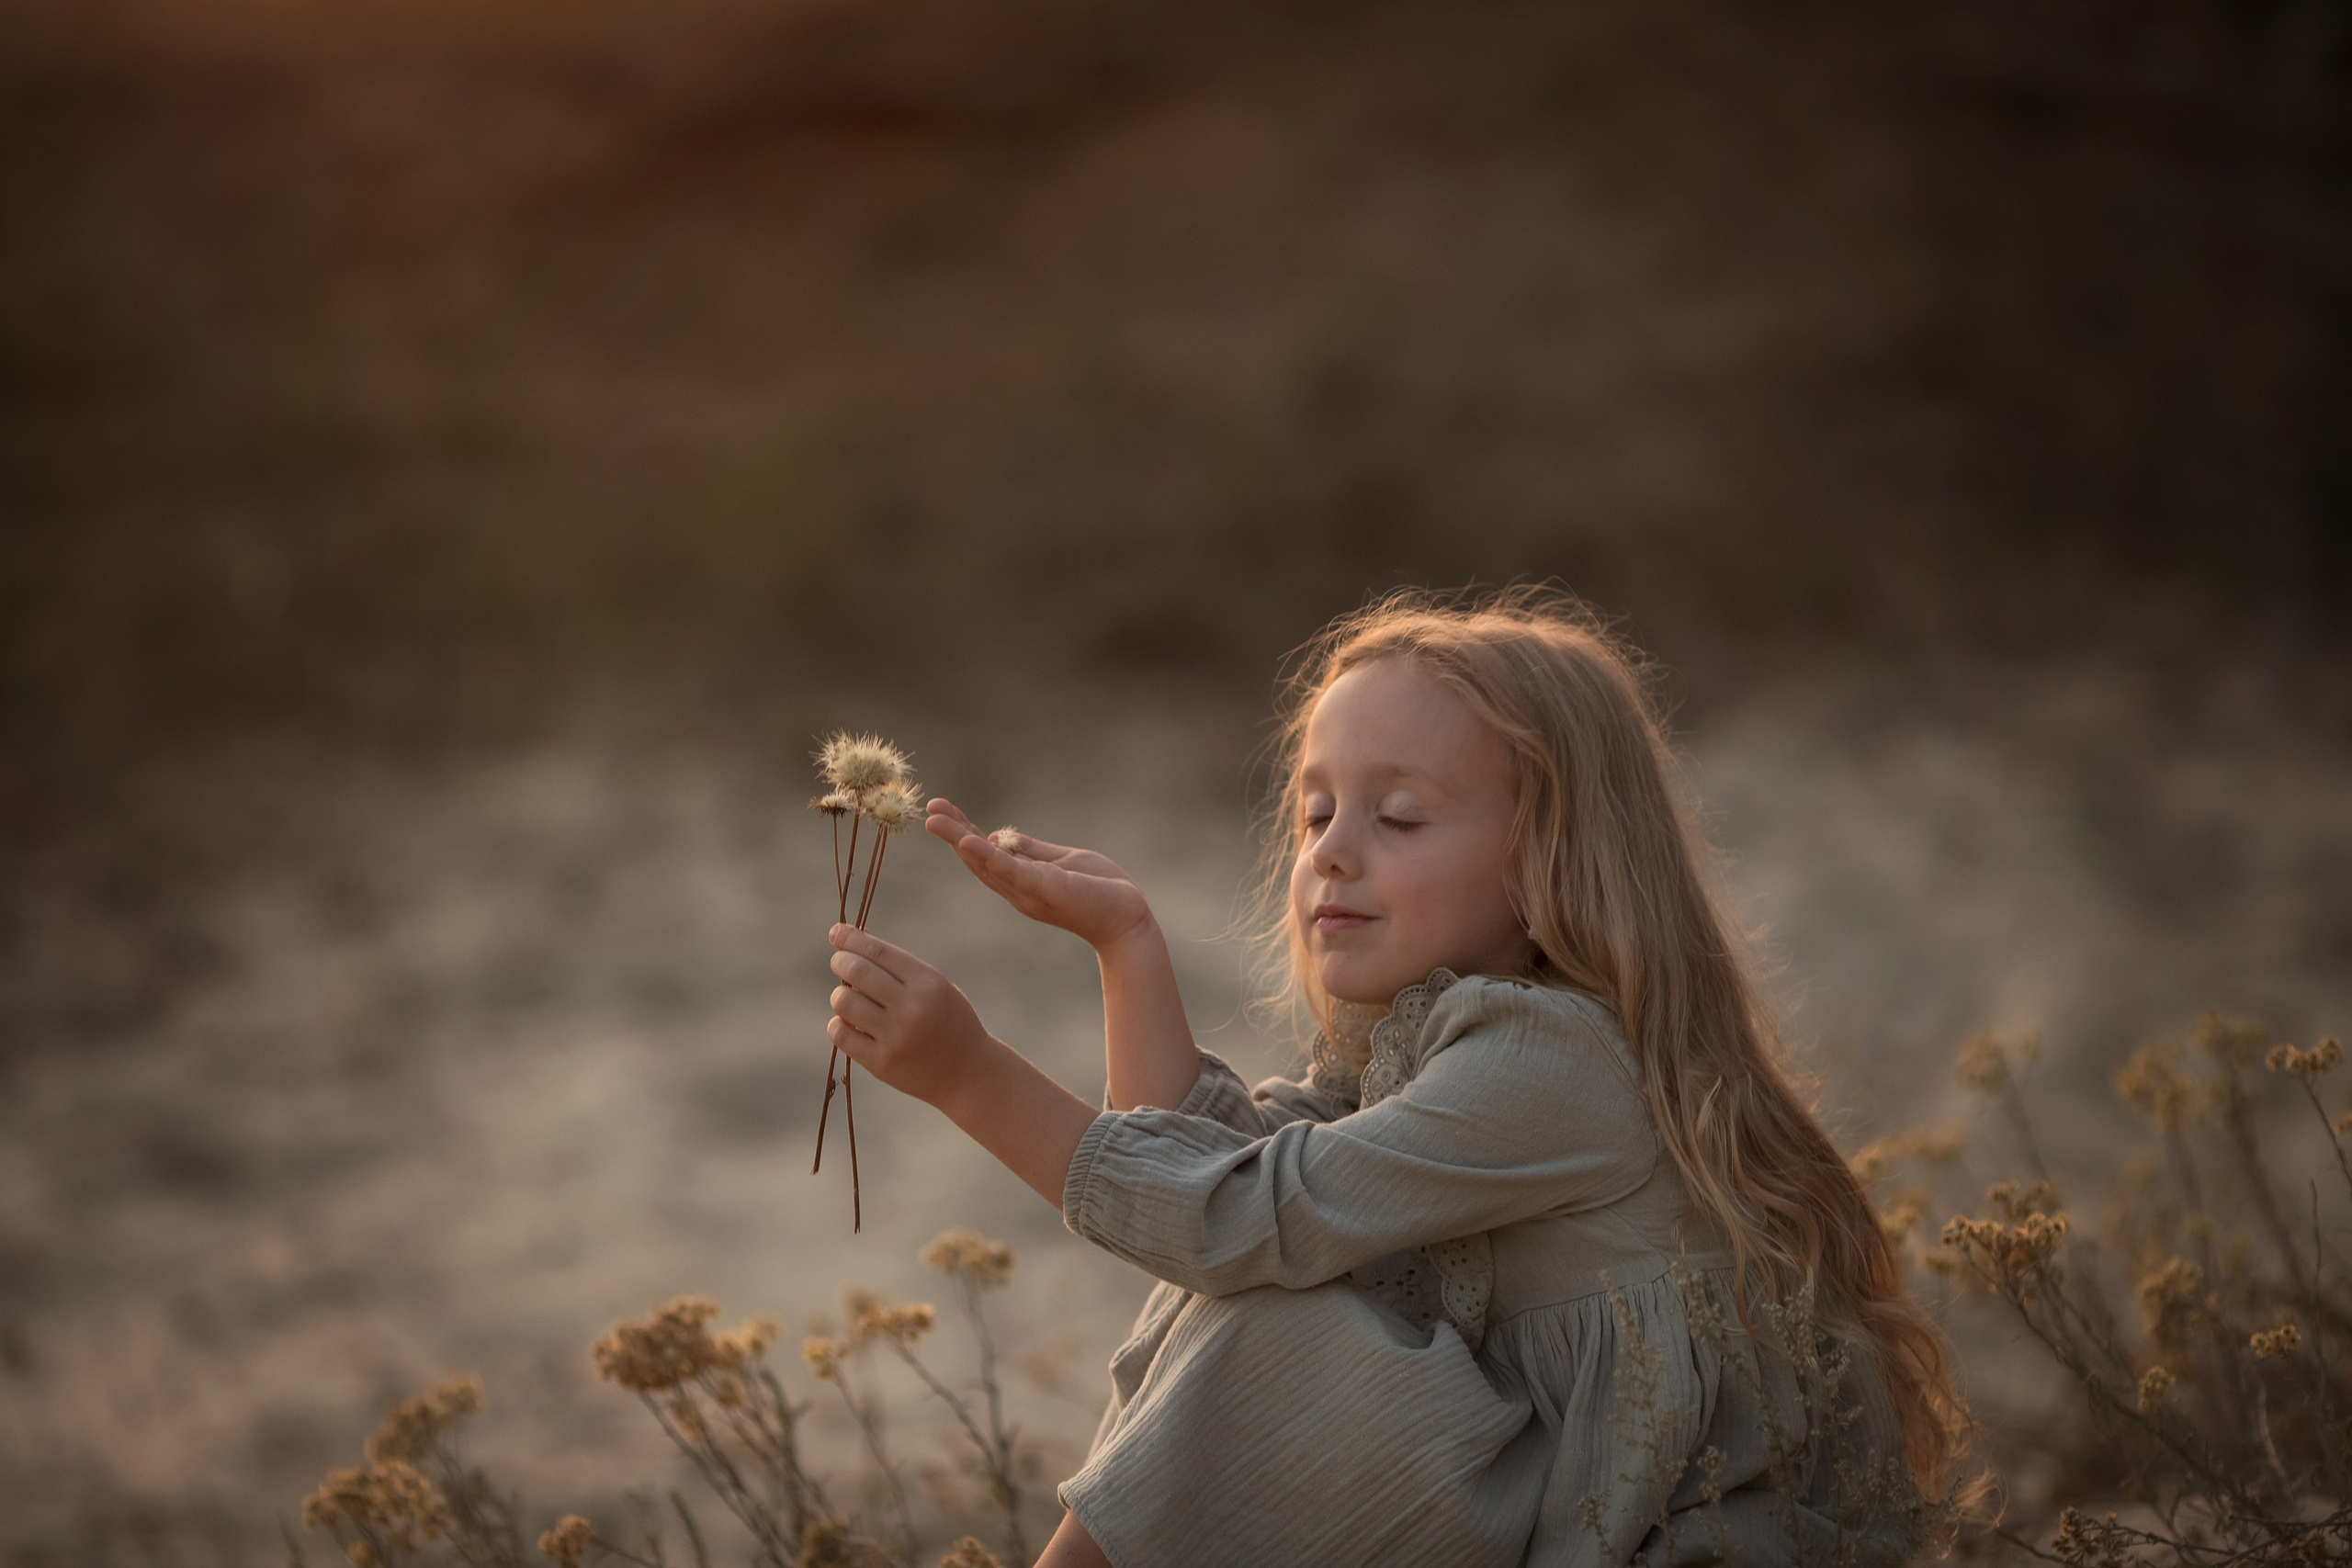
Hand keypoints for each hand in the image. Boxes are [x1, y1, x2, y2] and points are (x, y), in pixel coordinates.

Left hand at [827, 925, 992, 1107]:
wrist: (968, 1073)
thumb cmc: (948, 1022)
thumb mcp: (937, 988)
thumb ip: (900, 971)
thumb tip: (850, 947)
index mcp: (929, 984)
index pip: (878, 952)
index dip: (851, 939)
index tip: (836, 932)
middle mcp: (912, 1008)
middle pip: (856, 972)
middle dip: (841, 961)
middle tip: (840, 962)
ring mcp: (896, 1037)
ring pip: (843, 1002)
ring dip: (840, 995)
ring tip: (849, 998)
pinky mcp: (882, 1063)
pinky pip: (841, 1034)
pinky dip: (839, 1024)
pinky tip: (849, 1023)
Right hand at [925, 798, 1153, 950]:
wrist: (1128, 920)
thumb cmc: (1100, 891)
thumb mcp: (1061, 862)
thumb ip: (1031, 850)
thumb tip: (999, 835)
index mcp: (1021, 880)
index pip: (984, 853)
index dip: (961, 831)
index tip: (940, 810)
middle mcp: (1017, 889)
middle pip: (976, 859)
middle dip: (952, 833)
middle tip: (928, 811)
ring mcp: (1028, 891)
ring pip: (986, 864)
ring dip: (959, 840)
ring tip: (935, 820)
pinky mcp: (1045, 889)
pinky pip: (1011, 871)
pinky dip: (988, 856)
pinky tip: (968, 840)